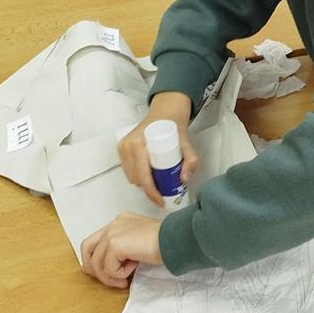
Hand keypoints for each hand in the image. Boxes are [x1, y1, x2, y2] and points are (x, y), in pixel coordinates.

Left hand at [81, 213, 162, 288]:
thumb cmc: (165, 243)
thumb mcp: (140, 243)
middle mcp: (114, 224)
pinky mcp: (115, 244)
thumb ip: (125, 249)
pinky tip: (133, 269)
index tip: (111, 274)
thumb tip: (112, 268)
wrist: (174, 239)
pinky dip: (118, 274)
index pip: (96, 241)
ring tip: (124, 279)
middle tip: (110, 280)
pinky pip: (108, 268)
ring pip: (96, 262)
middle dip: (94, 269)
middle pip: (87, 248)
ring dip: (109, 276)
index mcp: (120, 222)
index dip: (98, 261)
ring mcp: (112, 232)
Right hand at [118, 91, 198, 205]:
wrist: (165, 112)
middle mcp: (128, 145)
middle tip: (164, 192)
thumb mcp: (186, 142)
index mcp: (139, 143)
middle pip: (136, 178)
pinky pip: (128, 170)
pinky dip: (138, 177)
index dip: (152, 192)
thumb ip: (191, 159)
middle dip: (149, 189)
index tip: (161, 200)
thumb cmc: (172, 126)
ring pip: (131, 176)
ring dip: (143, 184)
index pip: (143, 176)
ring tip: (158, 184)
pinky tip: (149, 178)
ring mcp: (123, 147)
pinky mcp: (122, 148)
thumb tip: (183, 179)